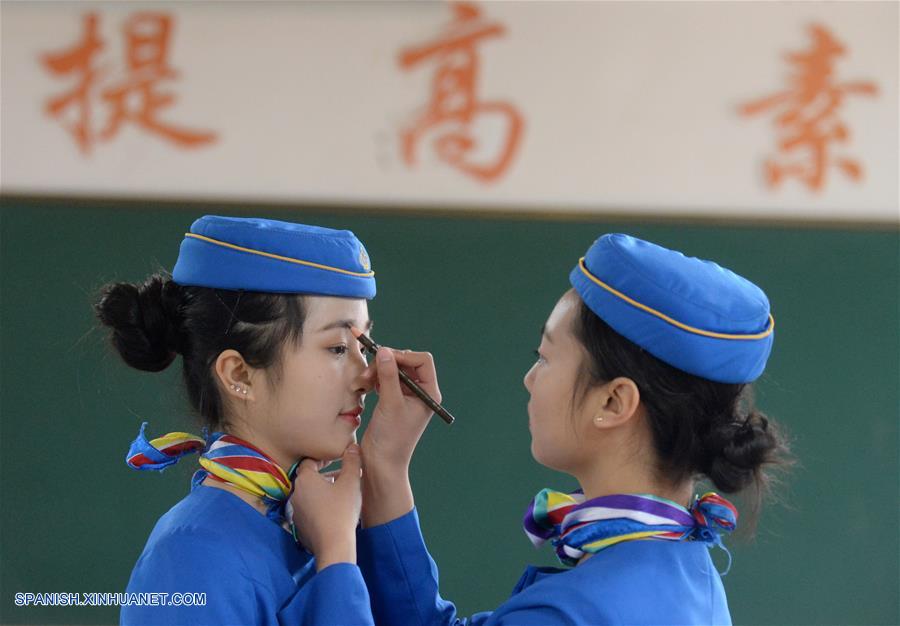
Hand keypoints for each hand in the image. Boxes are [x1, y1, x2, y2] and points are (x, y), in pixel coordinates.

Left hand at [290, 444, 361, 570]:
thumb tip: (352, 446)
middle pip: (309, 478)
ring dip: (321, 492)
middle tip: (340, 477)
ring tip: (339, 495)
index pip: (310, 461)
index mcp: (305, 479)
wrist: (333, 545)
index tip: (335, 460)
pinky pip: (308, 510)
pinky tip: (333, 512)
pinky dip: (318, 507)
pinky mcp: (299, 526)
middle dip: (323, 476)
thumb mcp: (351, 482)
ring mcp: (295, 511)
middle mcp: (296, 493)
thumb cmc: (342, 510)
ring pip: (308, 495)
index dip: (322, 459)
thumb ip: (352, 461)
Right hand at [362, 347, 440, 469]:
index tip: (385, 359)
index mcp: (429, 393)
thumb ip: (389, 376)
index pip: (422, 361)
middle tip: (368, 372)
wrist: (380, 463)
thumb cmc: (392, 438)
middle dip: (386, 363)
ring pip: (392, 370)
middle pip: (406, 362)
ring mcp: (405, 396)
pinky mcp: (392, 400)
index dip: (404, 356)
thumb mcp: (391, 404)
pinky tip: (364, 386)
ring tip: (362, 382)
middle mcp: (420, 392)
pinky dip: (373, 379)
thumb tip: (384, 351)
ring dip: (376, 371)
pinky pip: (384, 379)